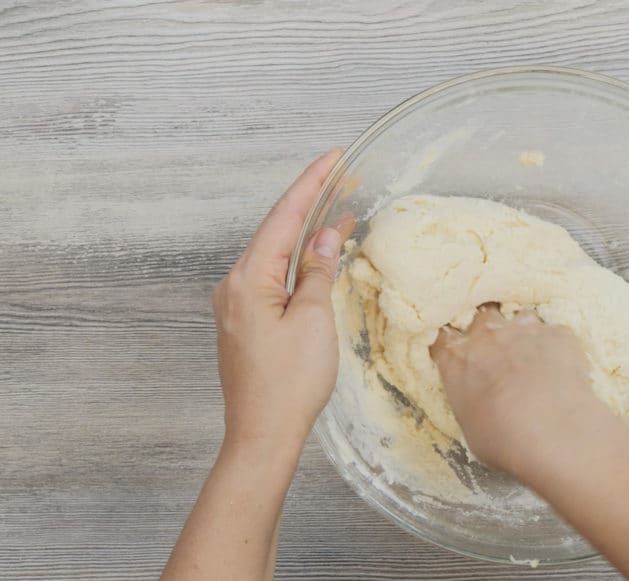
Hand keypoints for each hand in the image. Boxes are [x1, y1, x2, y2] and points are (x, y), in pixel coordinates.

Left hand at [213, 148, 351, 449]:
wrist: (263, 435)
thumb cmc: (290, 384)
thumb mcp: (313, 320)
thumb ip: (318, 271)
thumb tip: (324, 236)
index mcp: (249, 279)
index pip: (283, 217)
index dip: (310, 184)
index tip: (333, 157)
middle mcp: (234, 285)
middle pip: (275, 231)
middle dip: (309, 203)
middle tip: (341, 177)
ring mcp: (236, 305)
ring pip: (274, 255)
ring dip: (305, 233)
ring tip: (338, 211)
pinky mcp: (244, 322)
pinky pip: (272, 278)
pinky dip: (297, 262)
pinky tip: (317, 257)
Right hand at [429, 304, 597, 473]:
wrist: (552, 433)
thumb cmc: (503, 440)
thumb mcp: (469, 426)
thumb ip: (469, 399)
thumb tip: (480, 401)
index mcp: (456, 358)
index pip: (444, 338)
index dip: (454, 346)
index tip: (462, 356)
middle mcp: (487, 335)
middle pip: (483, 318)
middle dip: (490, 332)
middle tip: (501, 355)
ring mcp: (524, 329)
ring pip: (521, 318)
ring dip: (525, 335)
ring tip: (536, 362)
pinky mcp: (559, 333)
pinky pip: (556, 333)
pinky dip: (558, 348)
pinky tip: (564, 371)